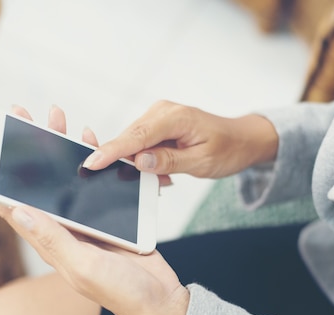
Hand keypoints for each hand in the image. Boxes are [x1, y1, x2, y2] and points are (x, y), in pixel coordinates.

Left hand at [0, 105, 188, 314]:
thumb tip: (17, 210)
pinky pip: (93, 183)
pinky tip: (90, 142)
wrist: (160, 302)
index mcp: (49, 242)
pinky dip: (91, 160)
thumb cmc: (122, 292)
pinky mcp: (107, 218)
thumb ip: (53, 239)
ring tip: (56, 118)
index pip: (9, 206)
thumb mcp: (84, 266)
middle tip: (19, 114)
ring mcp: (85, 223)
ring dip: (59, 147)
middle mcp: (63, 230)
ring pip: (65, 178)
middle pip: (36, 183)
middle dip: (26, 148)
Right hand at [82, 100, 278, 178]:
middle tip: (138, 183)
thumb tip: (139, 162)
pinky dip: (147, 160)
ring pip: (133, 143)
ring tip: (166, 177)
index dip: (112, 150)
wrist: (241, 140)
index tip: (92, 162)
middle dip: (125, 163)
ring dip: (139, 164)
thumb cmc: (227, 149)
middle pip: (129, 139)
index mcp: (175, 117)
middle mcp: (162, 111)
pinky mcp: (157, 125)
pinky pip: (142, 144)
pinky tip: (165, 171)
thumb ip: (168, 161)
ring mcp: (158, 117)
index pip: (136, 135)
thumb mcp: (201, 161)